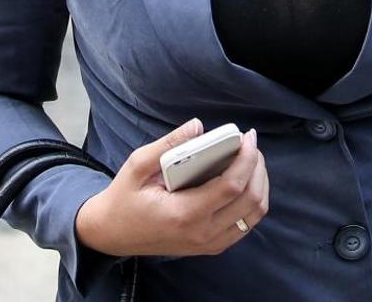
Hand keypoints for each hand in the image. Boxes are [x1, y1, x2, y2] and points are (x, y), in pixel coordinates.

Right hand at [75, 118, 269, 257]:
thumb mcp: (137, 165)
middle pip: (251, 201)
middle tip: (250, 145)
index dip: (247, 159)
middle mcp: (202, 233)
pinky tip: (243, 180)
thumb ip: (167, 144)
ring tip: (250, 160)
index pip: (231, 187)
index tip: (248, 137)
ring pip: (254, 216)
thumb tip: (198, 126)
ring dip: (259, 185)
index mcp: (184, 213)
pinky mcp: (211, 246)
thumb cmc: (124, 197)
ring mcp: (209, 244)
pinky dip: (252, 202)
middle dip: (258, 168)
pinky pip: (245, 225)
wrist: (112, 234)